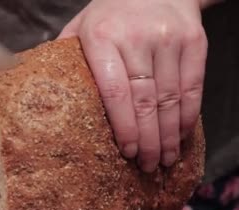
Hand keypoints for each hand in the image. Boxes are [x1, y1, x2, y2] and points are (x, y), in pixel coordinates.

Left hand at [59, 0, 212, 171]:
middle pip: (145, 100)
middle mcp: (137, 38)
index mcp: (102, 37)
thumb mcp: (82, 27)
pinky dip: (188, 116)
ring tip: (165, 159)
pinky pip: (194, 86)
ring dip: (169, 135)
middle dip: (147, 140)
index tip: (126, 152)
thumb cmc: (111, 14)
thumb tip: (44, 97)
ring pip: (171, 98)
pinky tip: (181, 136)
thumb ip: (66, 58)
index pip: (114, 91)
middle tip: (147, 166)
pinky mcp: (194, 41)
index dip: (123, 126)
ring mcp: (169, 39)